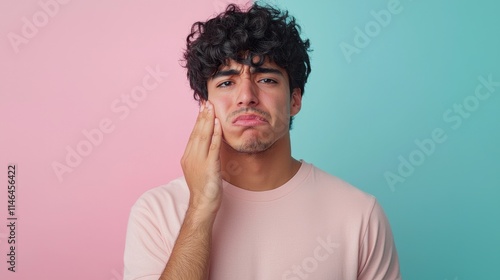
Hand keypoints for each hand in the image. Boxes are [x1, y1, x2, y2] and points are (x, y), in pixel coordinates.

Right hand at [181, 101, 222, 218]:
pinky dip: (215, 134)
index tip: (202, 108)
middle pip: (197, 132)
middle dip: (202, 116)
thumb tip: (209, 144)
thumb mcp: (200, 169)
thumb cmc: (203, 189)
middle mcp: (191, 157)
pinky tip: (217, 124)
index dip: (198, 121)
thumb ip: (202, 155)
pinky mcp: (209, 166)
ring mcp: (199, 161)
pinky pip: (213, 146)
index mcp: (187, 157)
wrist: (203, 204)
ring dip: (207, 121)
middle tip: (205, 102)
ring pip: (203, 136)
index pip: (193, 135)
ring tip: (210, 107)